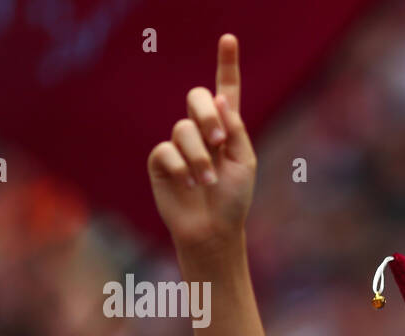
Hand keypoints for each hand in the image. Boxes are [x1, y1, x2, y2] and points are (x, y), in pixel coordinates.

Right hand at [147, 34, 255, 250]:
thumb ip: (235, 130)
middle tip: (219, 141)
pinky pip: (167, 151)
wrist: (213, 229)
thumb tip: (221, 98)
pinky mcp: (160, 160)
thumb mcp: (244, 162)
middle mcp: (201, 131)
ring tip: (207, 181)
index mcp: (226, 129)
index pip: (225, 91)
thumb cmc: (233, 198)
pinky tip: (190, 184)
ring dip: (200, 157)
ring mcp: (178, 144)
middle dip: (208, 115)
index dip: (226, 65)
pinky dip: (182, 168)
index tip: (229, 38)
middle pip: (197, 98)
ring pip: (183, 129)